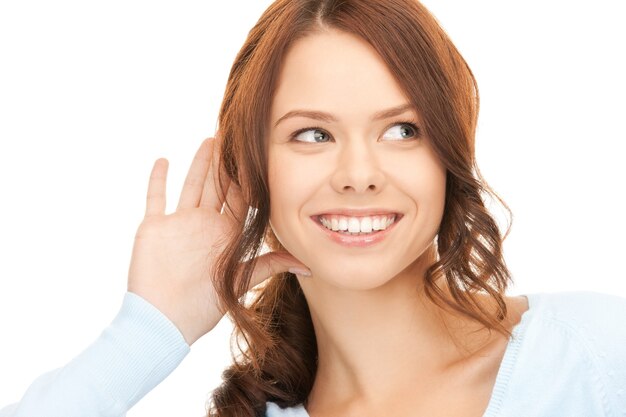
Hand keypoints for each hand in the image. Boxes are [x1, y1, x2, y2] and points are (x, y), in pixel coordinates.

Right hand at [126, 136, 309, 345]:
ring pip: (191, 185)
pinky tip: (164, 161)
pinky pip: (156, 197)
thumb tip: (307, 264)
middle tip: (234, 134)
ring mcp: (179, 224)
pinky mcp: (154, 227)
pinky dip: (158, 180)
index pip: (242, 198)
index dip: (250, 177)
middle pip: (218, 186)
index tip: (259, 153)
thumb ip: (270, 265)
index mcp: (227, 233)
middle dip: (226, 162)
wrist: (164, 321)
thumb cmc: (204, 305)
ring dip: (199, 164)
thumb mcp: (241, 278)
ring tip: (210, 140)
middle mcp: (205, 224)